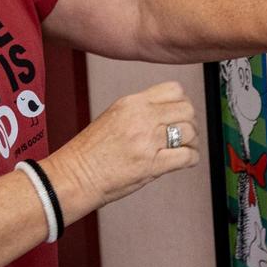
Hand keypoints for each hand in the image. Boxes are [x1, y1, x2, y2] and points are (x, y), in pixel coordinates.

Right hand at [53, 81, 199, 207]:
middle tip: (184, 134)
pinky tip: (182, 161)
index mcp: (132, 102)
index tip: (179, 114)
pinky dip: (191, 159)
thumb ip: (141, 111)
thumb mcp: (114, 116)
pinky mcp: (152, 164)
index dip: (182, 102)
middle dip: (190, 122)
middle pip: (187, 109)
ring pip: (190, 132)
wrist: (75, 176)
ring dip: (192, 142)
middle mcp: (142, 117)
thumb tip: (167, 112)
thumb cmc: (90, 152)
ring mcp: (148, 140)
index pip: (174, 89)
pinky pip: (188, 156)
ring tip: (183, 149)